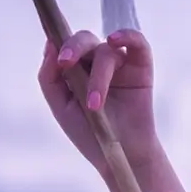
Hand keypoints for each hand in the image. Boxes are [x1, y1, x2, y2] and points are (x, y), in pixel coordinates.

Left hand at [37, 27, 160, 179]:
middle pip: (84, 41)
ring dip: (99, 77)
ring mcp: (119, 62)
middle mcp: (96, 62)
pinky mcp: (141, 66)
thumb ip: (50, 78)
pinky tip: (115, 39)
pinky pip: (137, 42)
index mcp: (76, 69)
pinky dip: (127, 36)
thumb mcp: (61, 108)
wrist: (120, 156)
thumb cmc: (89, 133)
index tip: (54, 54)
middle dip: (73, 48)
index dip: (59, 43)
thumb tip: (49, 45)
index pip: (65, 45)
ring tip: (95, 105)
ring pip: (105, 53)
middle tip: (66, 63)